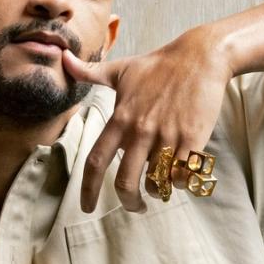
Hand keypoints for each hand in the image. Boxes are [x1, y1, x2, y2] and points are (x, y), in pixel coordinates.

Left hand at [62, 26, 233, 212]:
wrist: (200, 57)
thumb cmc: (158, 65)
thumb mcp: (121, 69)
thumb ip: (90, 72)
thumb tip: (63, 58)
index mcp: (121, 118)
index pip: (96, 160)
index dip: (88, 189)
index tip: (87, 207)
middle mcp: (141, 131)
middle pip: (126, 182)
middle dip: (129, 202)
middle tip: (134, 205)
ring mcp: (168, 136)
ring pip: (157, 182)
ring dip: (157, 190)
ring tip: (160, 185)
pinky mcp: (193, 138)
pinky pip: (184, 175)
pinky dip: (181, 182)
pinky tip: (181, 175)